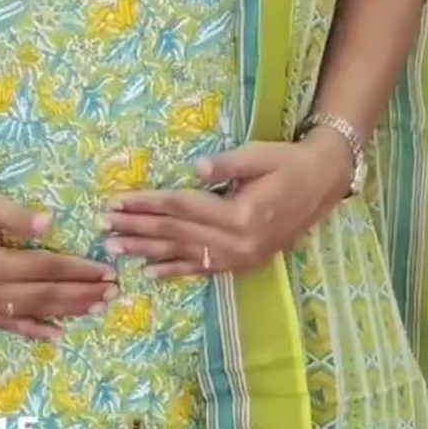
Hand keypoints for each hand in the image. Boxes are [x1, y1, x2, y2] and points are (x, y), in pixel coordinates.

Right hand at [0, 176, 115, 341]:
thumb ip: (15, 217)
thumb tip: (50, 225)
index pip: (45, 268)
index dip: (78, 270)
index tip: (106, 270)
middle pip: (43, 295)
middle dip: (80, 294)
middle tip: (113, 293)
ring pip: (29, 313)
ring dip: (65, 313)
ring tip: (96, 310)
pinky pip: (5, 324)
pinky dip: (32, 331)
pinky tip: (57, 336)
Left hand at [102, 131, 353, 278]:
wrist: (324, 184)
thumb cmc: (289, 163)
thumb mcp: (260, 155)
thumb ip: (226, 164)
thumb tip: (193, 169)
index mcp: (242, 215)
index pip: (182, 208)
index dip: (147, 204)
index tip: (117, 200)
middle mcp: (239, 243)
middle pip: (176, 234)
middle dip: (137, 229)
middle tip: (103, 226)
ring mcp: (241, 258)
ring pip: (184, 255)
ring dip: (147, 252)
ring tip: (115, 248)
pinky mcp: (244, 264)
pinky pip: (203, 270)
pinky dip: (175, 271)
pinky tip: (150, 273)